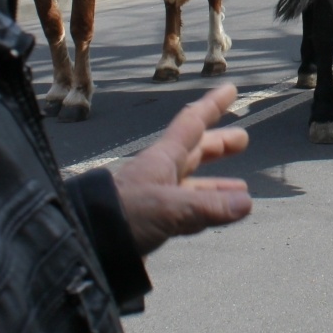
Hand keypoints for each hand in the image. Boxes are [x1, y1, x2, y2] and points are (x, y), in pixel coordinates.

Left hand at [111, 84, 251, 255]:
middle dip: (219, 145)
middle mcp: (161, 174)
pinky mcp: (152, 223)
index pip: (192, 123)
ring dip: (216, 183)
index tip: (230, 89)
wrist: (86, 243)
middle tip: (243, 139)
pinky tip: (217, 216)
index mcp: (163, 158)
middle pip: (195, 152)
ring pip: (193, 185)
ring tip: (241, 188)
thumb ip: (207, 206)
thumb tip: (246, 202)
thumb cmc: (124, 214)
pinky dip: (207, 209)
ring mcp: (156, 199)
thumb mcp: (168, 208)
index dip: (212, 105)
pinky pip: (188, 210)